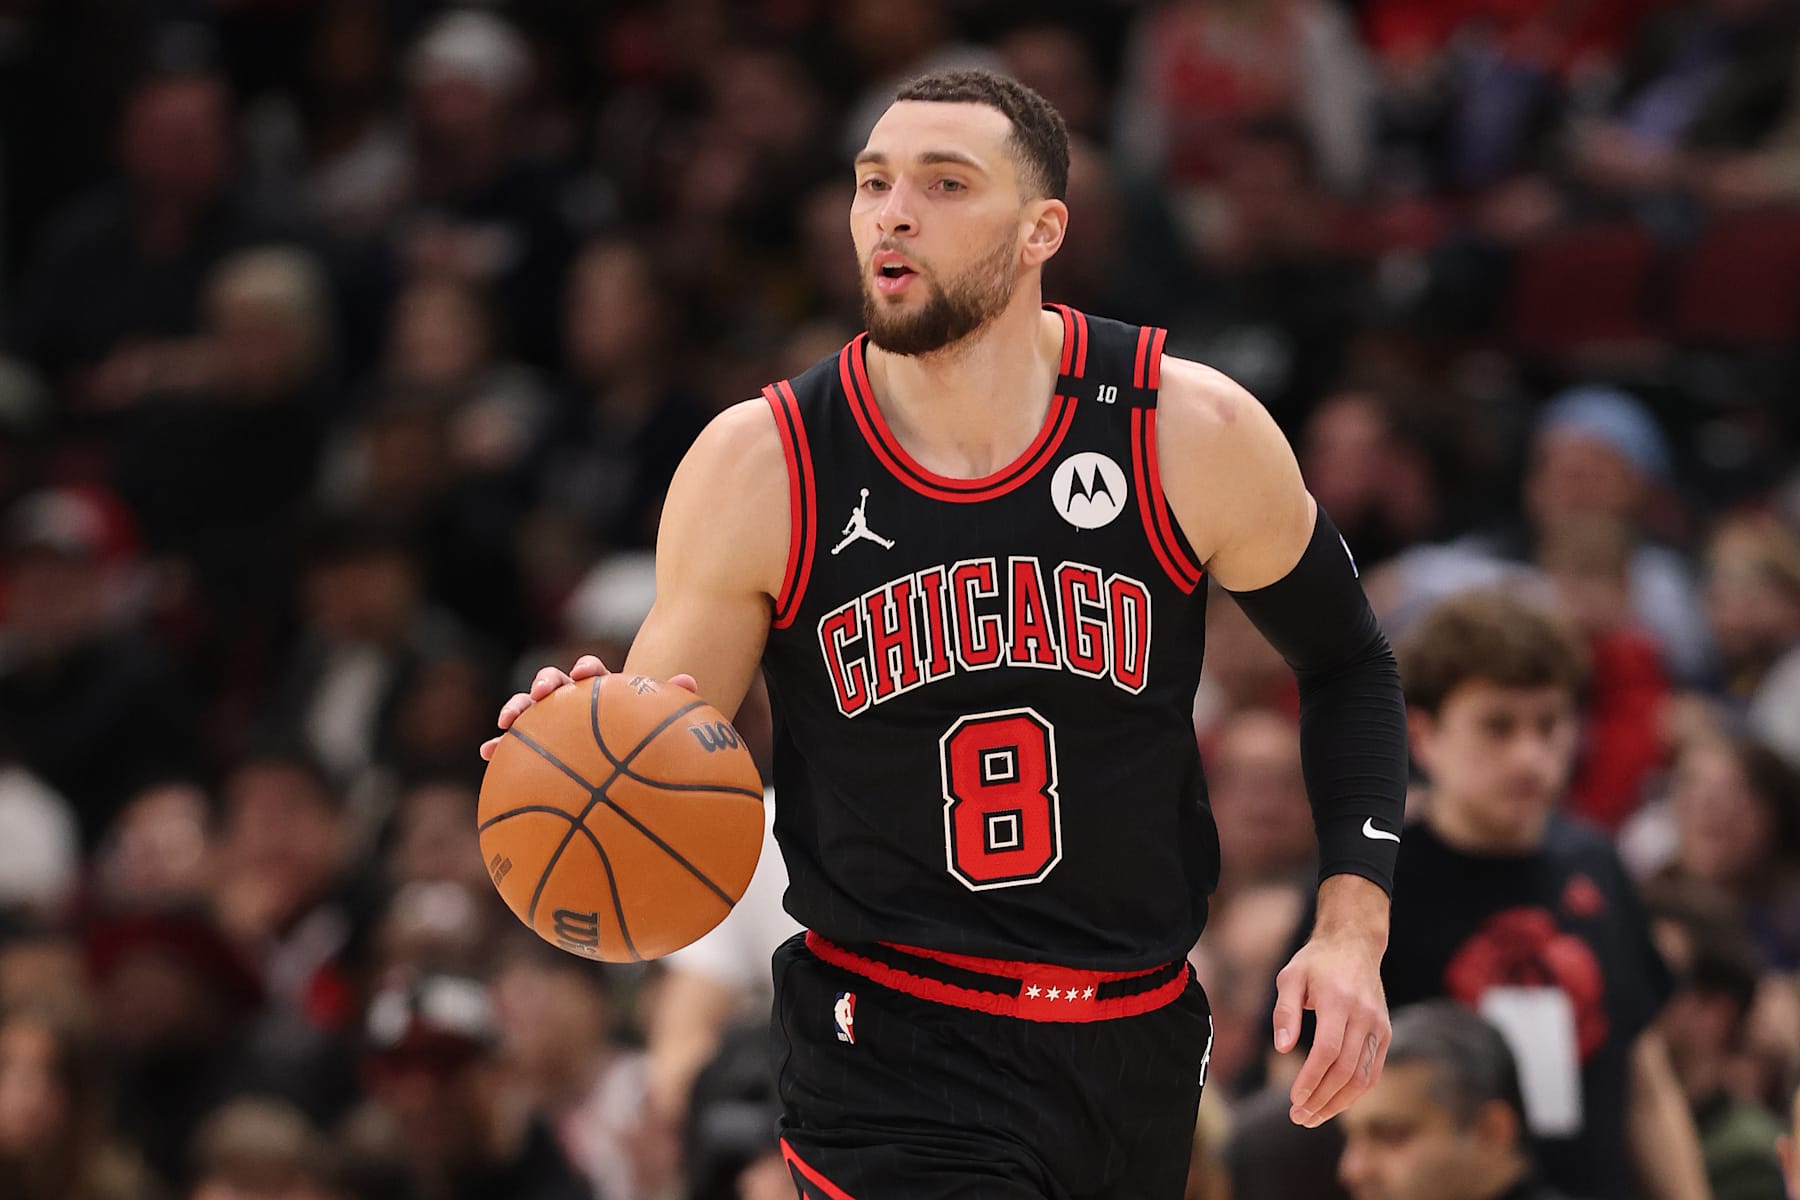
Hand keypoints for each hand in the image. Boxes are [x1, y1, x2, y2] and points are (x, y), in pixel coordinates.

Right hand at [479, 656, 697, 760]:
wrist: (628, 767)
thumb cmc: (644, 743)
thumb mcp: (660, 726)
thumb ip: (672, 703)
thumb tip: (689, 680)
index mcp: (600, 694)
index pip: (591, 674)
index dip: (585, 670)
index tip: (585, 672)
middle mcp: (571, 704)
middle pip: (554, 685)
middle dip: (545, 683)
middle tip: (544, 691)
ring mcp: (550, 726)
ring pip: (528, 710)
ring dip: (517, 708)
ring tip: (508, 719)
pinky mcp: (534, 749)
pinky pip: (514, 746)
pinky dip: (500, 746)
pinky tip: (488, 753)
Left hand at [1271, 930, 1390, 1127]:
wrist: (1355, 943)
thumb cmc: (1316, 962)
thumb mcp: (1290, 977)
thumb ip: (1285, 1012)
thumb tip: (1282, 1049)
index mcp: (1339, 1001)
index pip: (1328, 1051)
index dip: (1311, 1079)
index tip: (1294, 1099)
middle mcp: (1364, 1016)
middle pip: (1346, 1070)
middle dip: (1322, 1099)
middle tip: (1298, 1117)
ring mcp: (1378, 1026)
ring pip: (1363, 1077)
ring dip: (1338, 1103)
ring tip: (1313, 1117)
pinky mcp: (1384, 1032)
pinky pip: (1372, 1070)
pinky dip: (1355, 1092)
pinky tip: (1334, 1102)